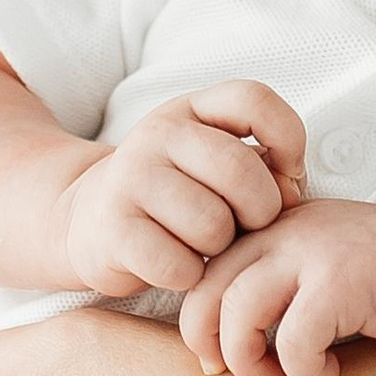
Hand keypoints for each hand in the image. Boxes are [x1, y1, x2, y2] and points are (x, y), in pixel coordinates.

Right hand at [58, 80, 304, 294]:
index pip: (253, 100)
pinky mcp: (113, 229)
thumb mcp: (213, 164)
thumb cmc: (174, 196)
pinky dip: (189, 276)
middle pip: (242, 173)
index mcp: (191, 109)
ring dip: (219, 248)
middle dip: (261, 212)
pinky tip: (176, 264)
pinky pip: (180, 266)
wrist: (87, 220)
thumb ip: (261, 166)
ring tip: (202, 243)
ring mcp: (130, 178)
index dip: (288, 139)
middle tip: (244, 225)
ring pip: (213, 225)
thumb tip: (288, 191)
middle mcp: (157, 133)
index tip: (287, 173)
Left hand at [179, 197, 375, 375]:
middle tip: (234, 375)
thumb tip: (220, 340)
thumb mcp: (325, 263)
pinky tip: (330, 372)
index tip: (220, 354)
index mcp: (276, 224)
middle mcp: (286, 229)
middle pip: (204, 290)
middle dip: (207, 345)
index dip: (199, 319)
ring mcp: (313, 252)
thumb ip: (277, 282)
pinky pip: (291, 342)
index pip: (203, 267)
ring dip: (247, 363)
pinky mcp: (342, 283)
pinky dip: (304, 371)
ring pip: (235, 314)